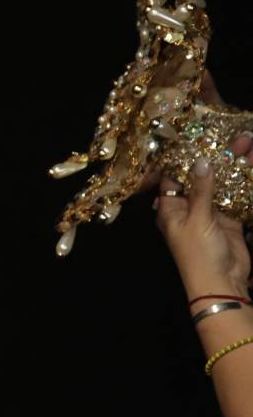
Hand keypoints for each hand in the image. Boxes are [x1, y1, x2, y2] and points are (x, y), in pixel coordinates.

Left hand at [153, 73, 251, 302]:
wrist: (222, 282)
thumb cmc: (199, 254)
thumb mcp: (197, 218)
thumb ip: (201, 190)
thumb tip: (201, 161)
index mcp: (171, 209)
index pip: (173, 177)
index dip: (184, 157)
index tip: (197, 134)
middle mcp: (188, 208)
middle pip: (202, 177)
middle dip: (217, 156)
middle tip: (234, 134)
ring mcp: (211, 213)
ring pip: (223, 182)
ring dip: (235, 164)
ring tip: (247, 141)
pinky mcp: (230, 219)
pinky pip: (238, 194)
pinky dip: (245, 180)